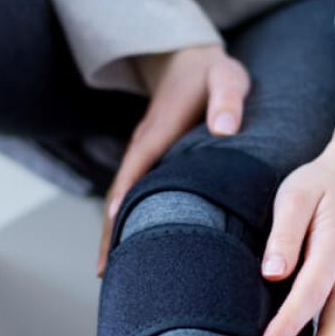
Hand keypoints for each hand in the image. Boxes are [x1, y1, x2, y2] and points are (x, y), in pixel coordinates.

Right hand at [96, 44, 250, 276]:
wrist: (188, 59)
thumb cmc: (212, 73)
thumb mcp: (226, 78)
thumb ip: (227, 101)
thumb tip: (224, 131)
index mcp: (157, 133)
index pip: (133, 177)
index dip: (123, 211)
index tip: (114, 245)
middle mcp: (143, 147)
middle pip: (119, 197)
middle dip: (110, 235)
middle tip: (107, 276)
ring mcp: (144, 155)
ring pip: (124, 199)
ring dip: (115, 232)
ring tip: (115, 274)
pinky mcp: (151, 160)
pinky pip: (136, 193)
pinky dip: (129, 219)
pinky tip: (136, 245)